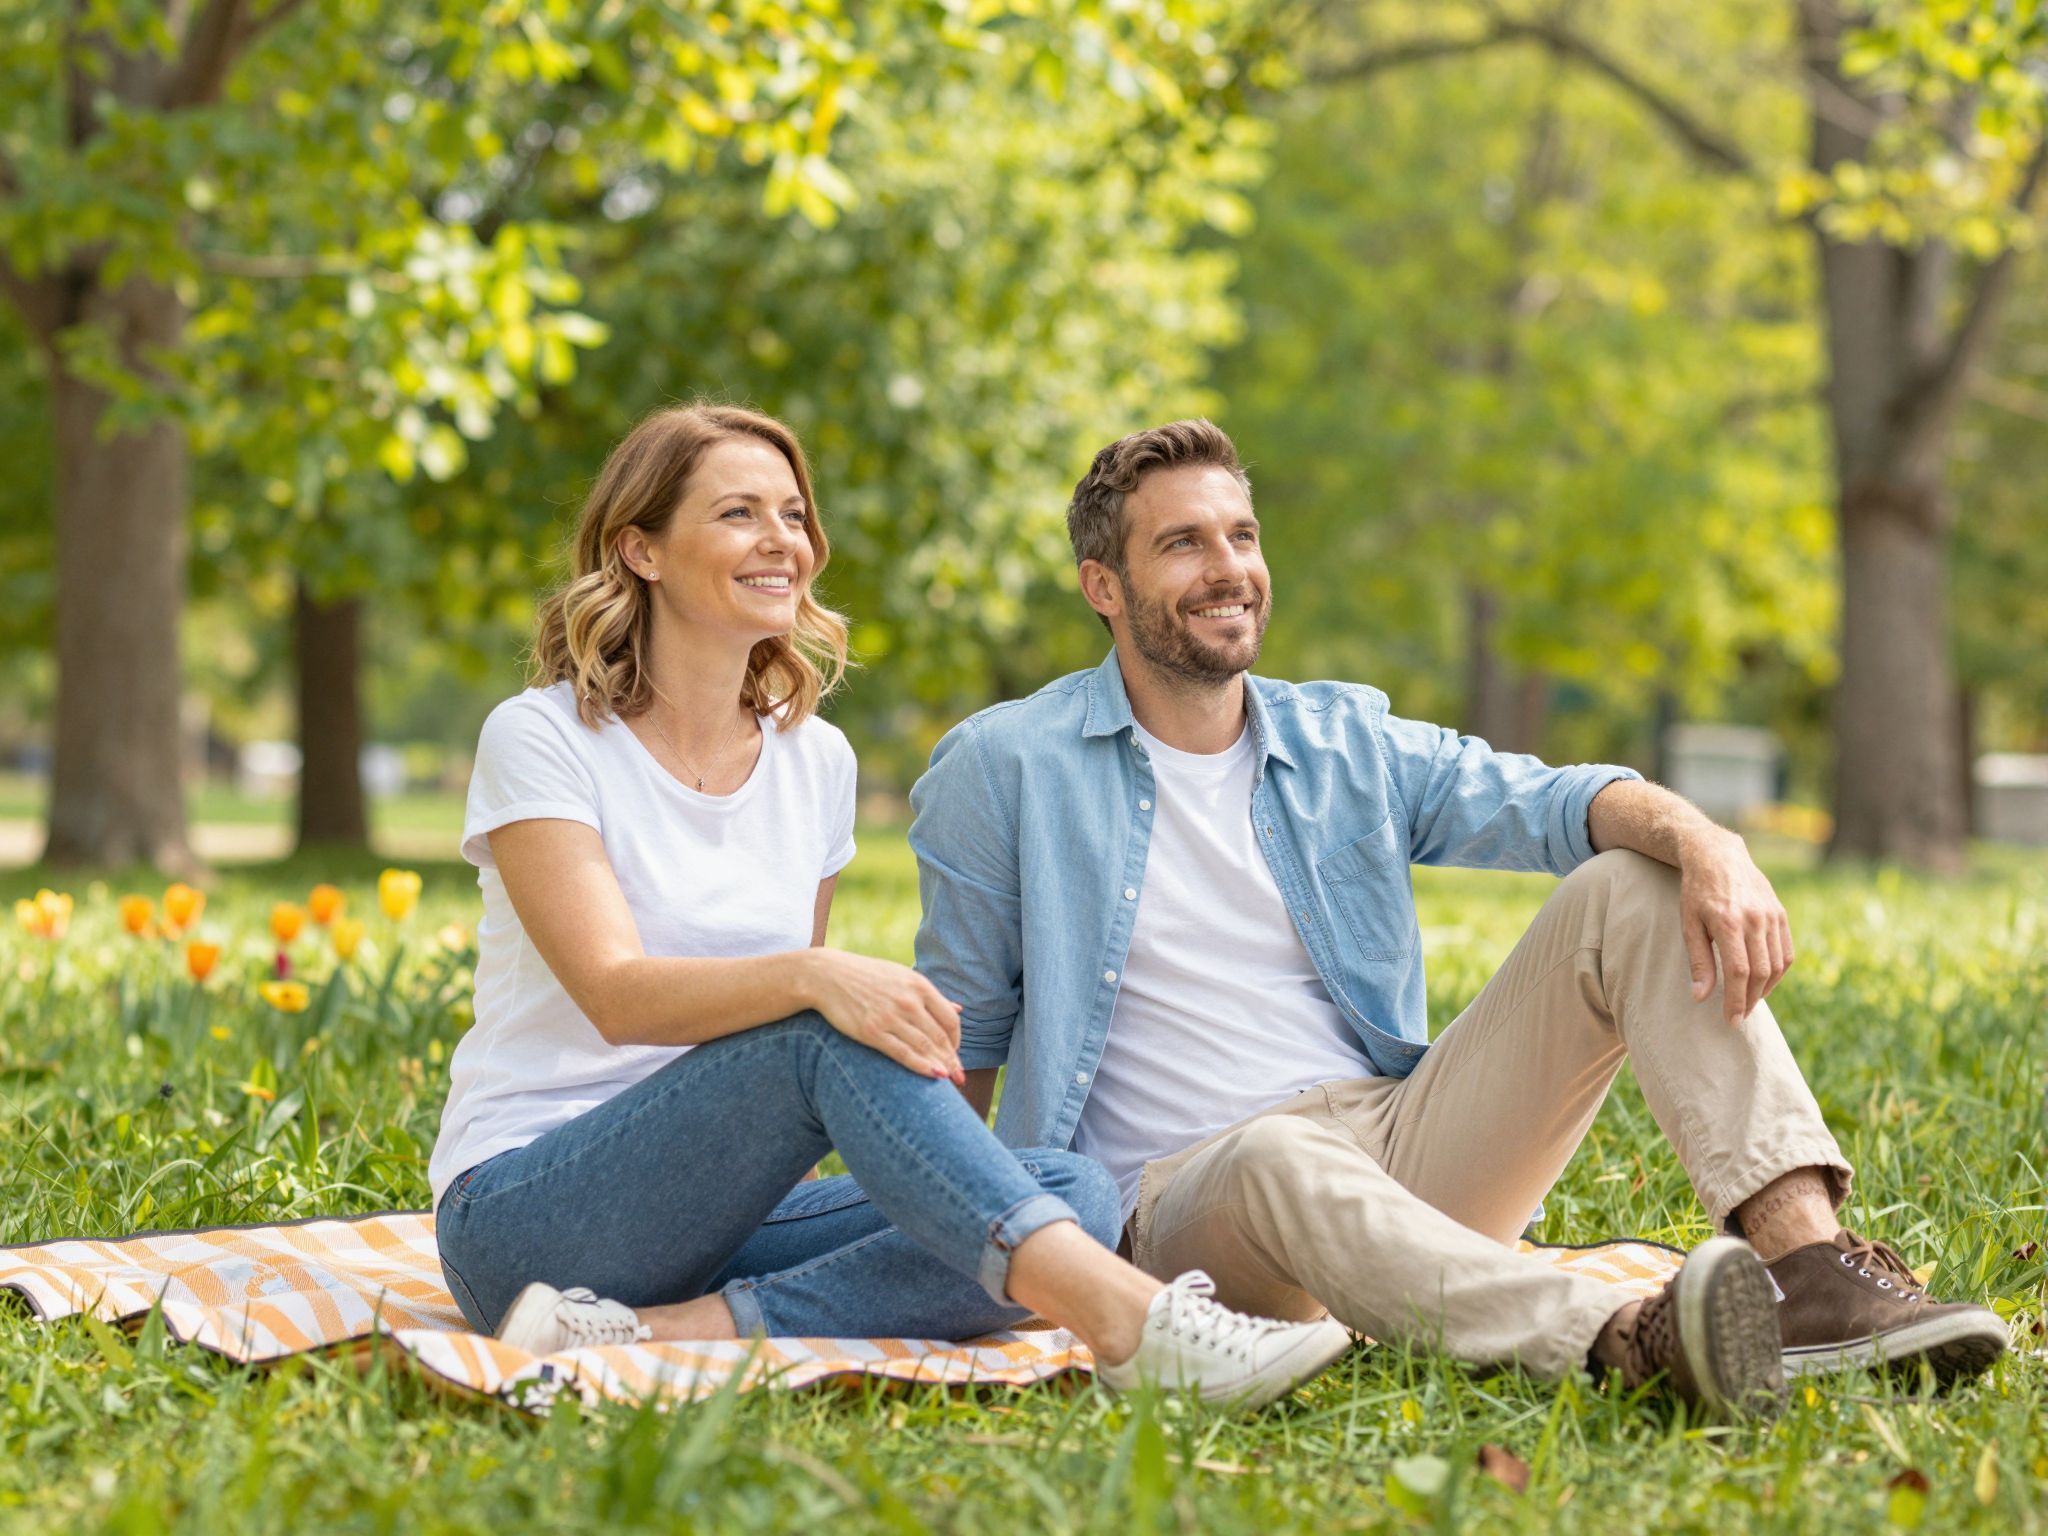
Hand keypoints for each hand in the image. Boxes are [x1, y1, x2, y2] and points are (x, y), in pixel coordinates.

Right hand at [802, 949, 964, 1082]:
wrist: (826, 976)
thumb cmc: (866, 976)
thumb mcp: (902, 977)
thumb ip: (930, 995)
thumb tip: (959, 1009)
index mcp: (919, 986)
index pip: (949, 1019)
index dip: (956, 1040)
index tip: (954, 1052)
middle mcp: (909, 1002)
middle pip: (939, 1037)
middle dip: (952, 1059)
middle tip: (960, 1077)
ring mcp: (891, 1017)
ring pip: (924, 1047)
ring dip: (940, 1065)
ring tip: (949, 1080)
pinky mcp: (872, 1031)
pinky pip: (903, 1053)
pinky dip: (921, 1066)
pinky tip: (933, 1075)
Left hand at [1678, 829, 1793, 1026]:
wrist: (1718, 856)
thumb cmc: (1696, 893)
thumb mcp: (1688, 924)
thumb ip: (1698, 961)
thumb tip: (1700, 997)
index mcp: (1728, 922)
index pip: (1737, 972)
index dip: (1735, 1000)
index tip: (1730, 1020)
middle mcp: (1754, 919)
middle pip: (1759, 972)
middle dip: (1749, 1000)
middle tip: (1739, 1017)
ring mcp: (1771, 916)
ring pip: (1776, 965)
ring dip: (1765, 990)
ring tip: (1748, 1002)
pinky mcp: (1781, 914)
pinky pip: (1786, 952)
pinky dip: (1777, 973)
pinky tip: (1763, 983)